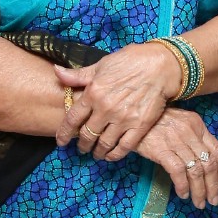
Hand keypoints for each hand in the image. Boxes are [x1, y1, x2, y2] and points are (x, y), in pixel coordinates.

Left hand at [55, 41, 180, 159]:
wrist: (161, 66)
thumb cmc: (131, 61)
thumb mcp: (101, 65)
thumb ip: (79, 75)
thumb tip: (57, 73)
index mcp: (93, 93)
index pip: (72, 119)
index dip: (64, 133)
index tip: (61, 141)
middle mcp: (105, 109)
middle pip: (87, 135)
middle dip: (82, 145)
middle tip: (82, 148)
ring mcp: (123, 119)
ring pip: (104, 144)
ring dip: (97, 152)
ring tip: (96, 153)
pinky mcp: (140, 126)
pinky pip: (124, 147)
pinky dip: (115, 155)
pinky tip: (111, 155)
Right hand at [133, 109, 217, 207]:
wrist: (133, 116)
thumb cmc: (156, 121)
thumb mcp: (180, 123)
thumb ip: (193, 138)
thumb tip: (204, 162)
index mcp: (197, 125)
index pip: (217, 150)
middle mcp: (190, 132)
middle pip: (209, 163)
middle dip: (213, 186)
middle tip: (213, 201)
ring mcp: (176, 141)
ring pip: (195, 170)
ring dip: (199, 190)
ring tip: (199, 203)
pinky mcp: (161, 150)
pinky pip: (178, 172)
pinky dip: (183, 186)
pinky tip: (183, 194)